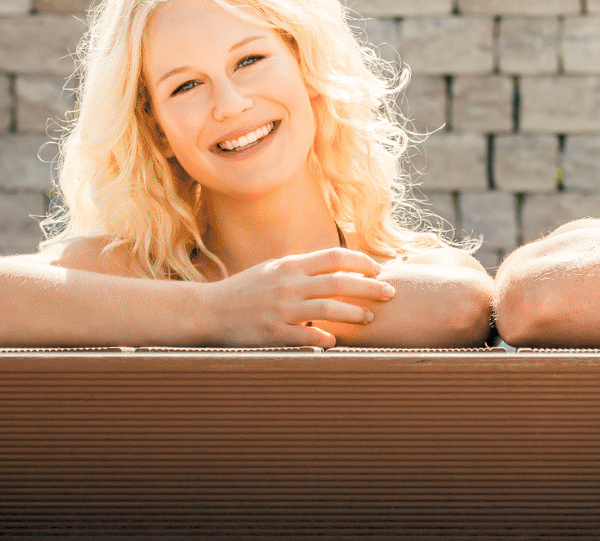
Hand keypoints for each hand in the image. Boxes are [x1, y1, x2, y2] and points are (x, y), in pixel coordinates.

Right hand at [205, 247, 394, 347]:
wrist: (209, 311)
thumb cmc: (246, 291)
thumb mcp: (274, 271)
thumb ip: (302, 269)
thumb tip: (335, 267)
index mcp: (290, 266)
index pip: (334, 257)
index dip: (361, 261)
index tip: (379, 269)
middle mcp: (288, 284)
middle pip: (338, 282)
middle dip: (369, 287)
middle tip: (391, 293)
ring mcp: (281, 309)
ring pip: (328, 309)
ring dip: (354, 313)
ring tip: (370, 318)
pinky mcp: (273, 332)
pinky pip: (307, 336)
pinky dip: (325, 339)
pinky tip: (336, 342)